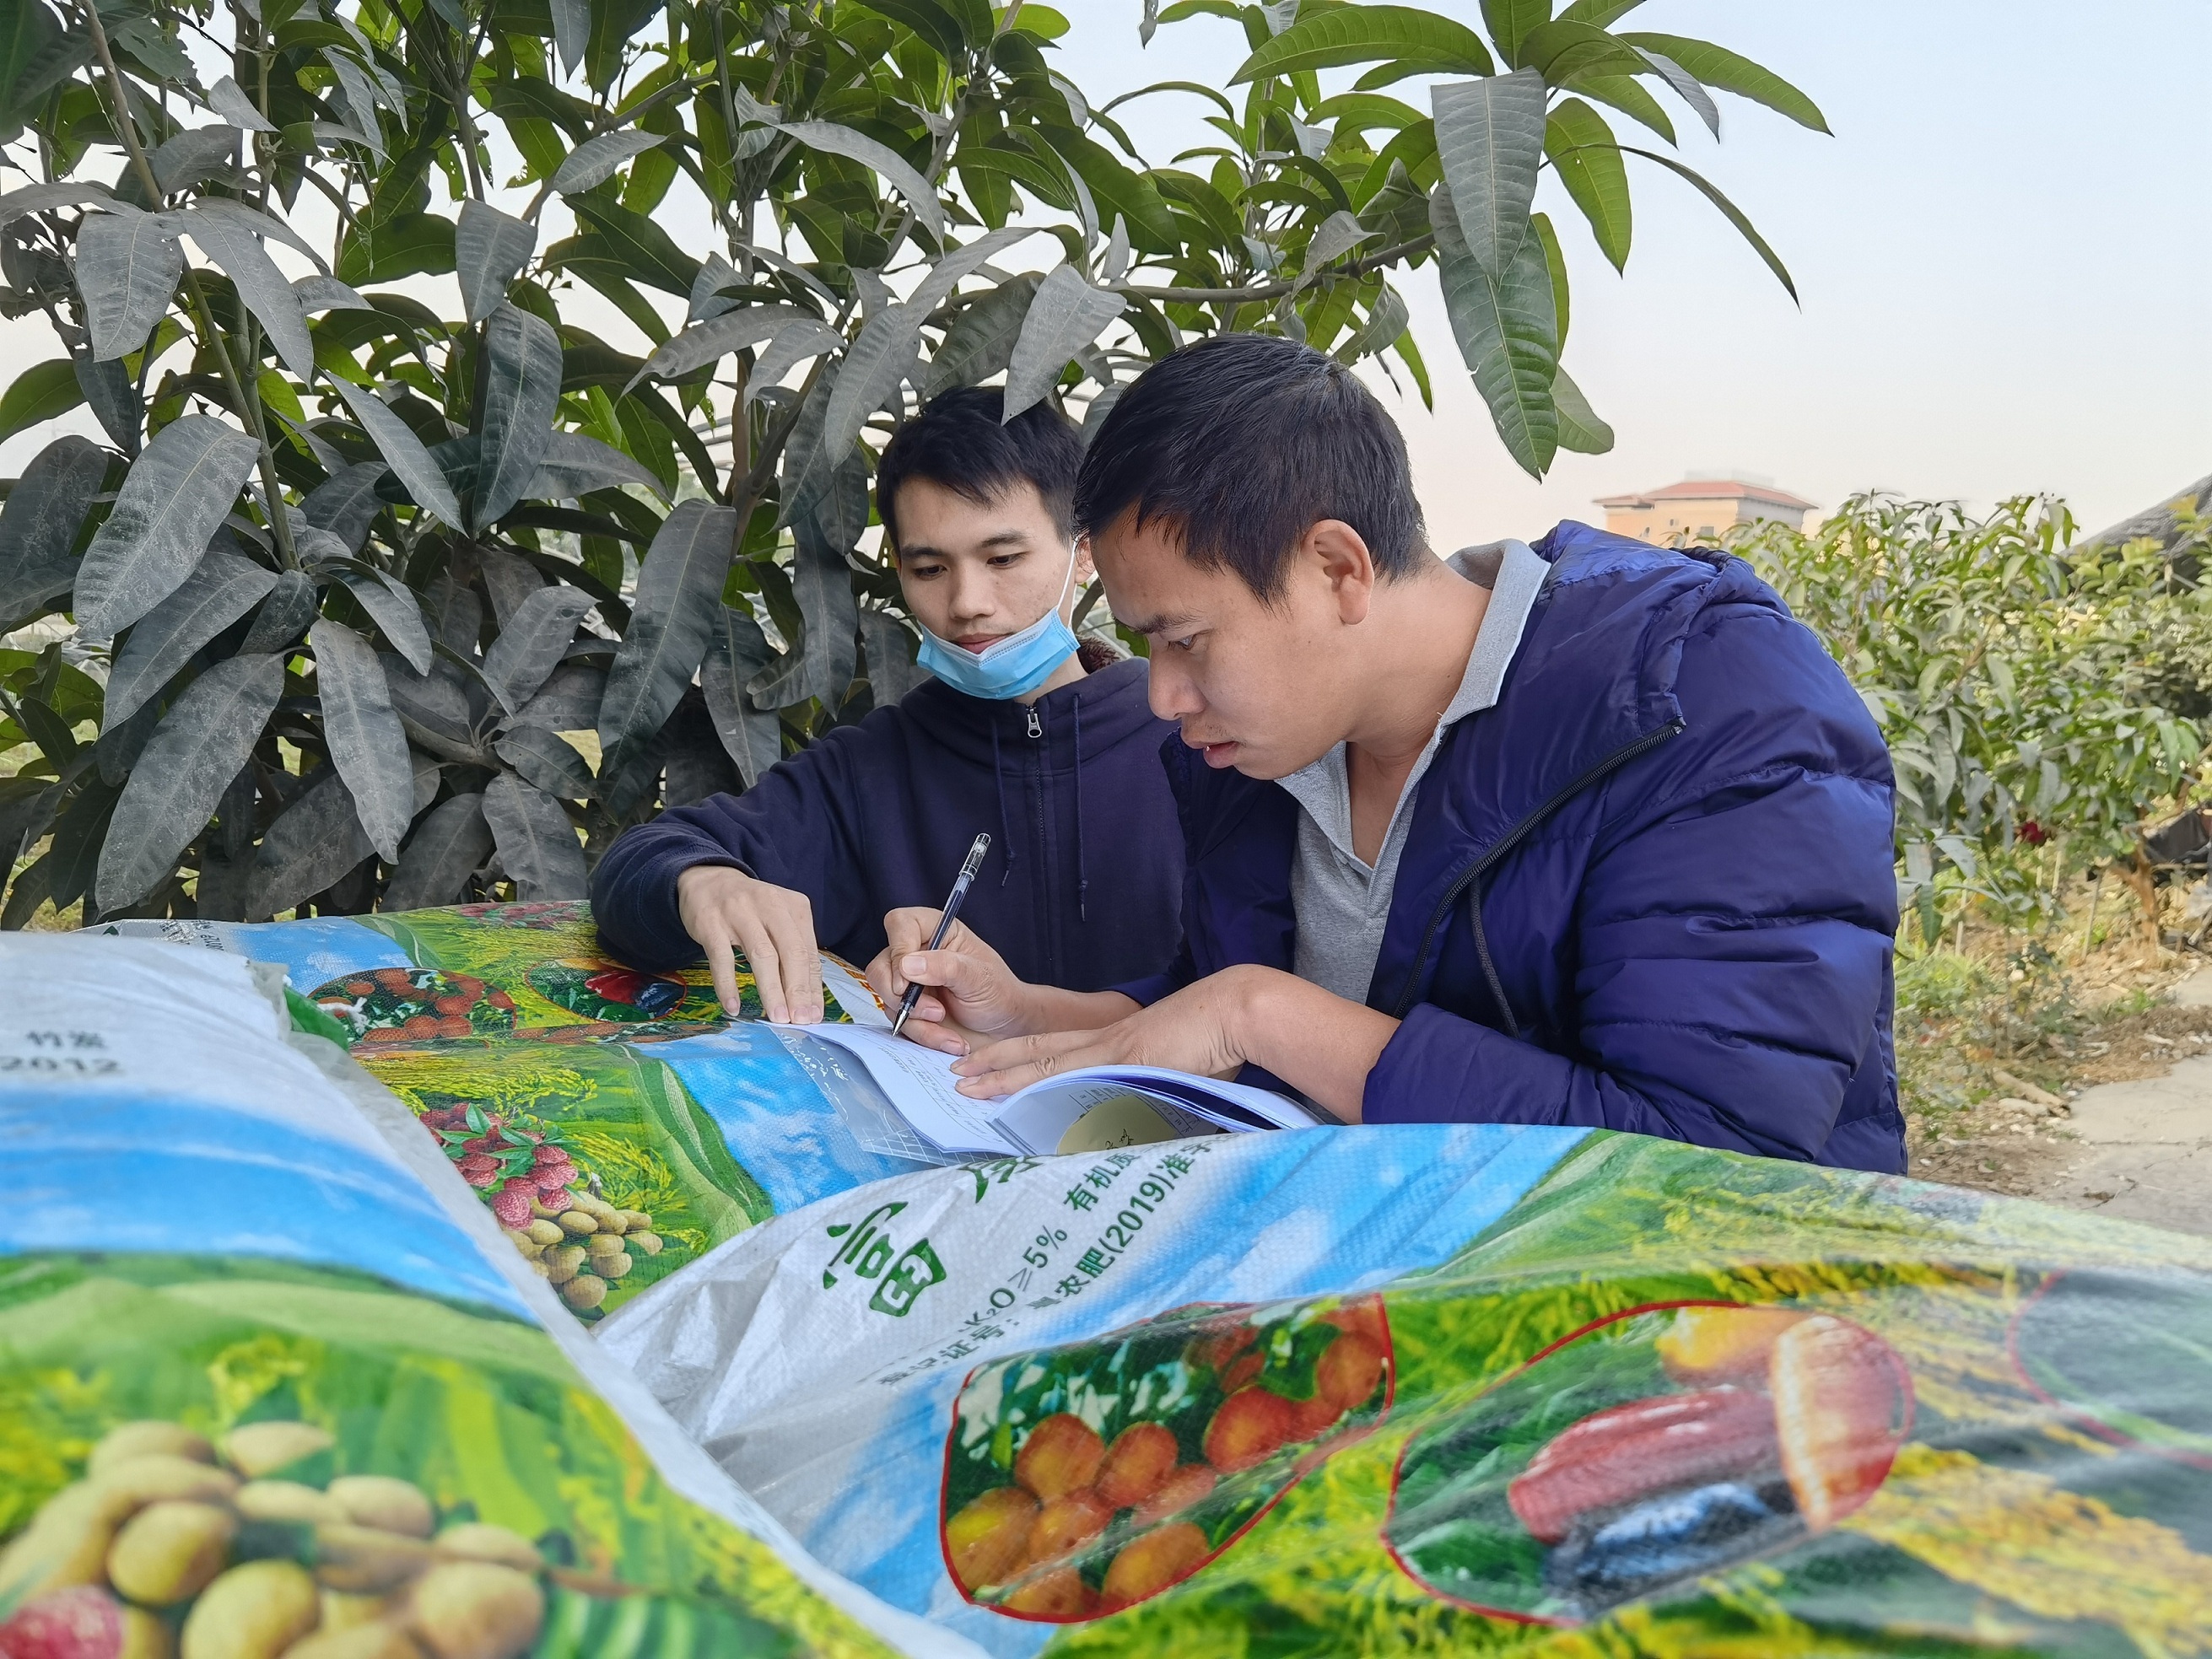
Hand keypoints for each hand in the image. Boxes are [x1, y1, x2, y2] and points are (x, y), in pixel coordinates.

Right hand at [676, 864, 822, 1023]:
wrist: (707, 881)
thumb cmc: (752, 909)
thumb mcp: (779, 919)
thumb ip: (793, 952)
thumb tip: (806, 998)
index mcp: (795, 907)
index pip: (808, 952)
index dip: (812, 986)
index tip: (814, 1015)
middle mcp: (771, 906)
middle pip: (790, 952)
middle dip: (797, 990)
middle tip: (800, 1020)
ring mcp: (740, 913)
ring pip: (761, 956)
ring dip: (771, 990)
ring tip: (778, 1017)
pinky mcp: (711, 923)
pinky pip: (722, 959)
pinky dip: (728, 985)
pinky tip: (734, 1007)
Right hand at [864, 908, 1034, 1055]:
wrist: (1006, 1029)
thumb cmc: (999, 993)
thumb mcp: (979, 976)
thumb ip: (946, 966)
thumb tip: (907, 965)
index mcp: (936, 931)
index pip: (900, 924)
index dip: (898, 948)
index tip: (908, 976)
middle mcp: (917, 955)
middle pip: (880, 966)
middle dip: (901, 995)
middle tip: (933, 1010)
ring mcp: (909, 985)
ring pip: (887, 1000)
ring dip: (916, 1019)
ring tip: (946, 1023)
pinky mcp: (909, 1012)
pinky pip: (899, 1024)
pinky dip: (923, 1035)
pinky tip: (949, 1039)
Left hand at [949, 968, 1257, 1097]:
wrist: (1238, 1010)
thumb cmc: (1219, 1040)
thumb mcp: (1180, 1072)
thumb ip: (1157, 1095)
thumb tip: (1146, 1124)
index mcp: (1117, 1044)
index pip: (1057, 1050)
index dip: (1019, 1058)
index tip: (989, 1067)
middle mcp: (1105, 1043)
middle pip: (1037, 1051)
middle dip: (995, 1064)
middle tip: (956, 1075)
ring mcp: (1111, 1050)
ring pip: (1043, 1062)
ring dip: (1002, 1074)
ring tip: (966, 1083)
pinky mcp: (1124, 1059)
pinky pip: (1072, 1075)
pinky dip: (1042, 1087)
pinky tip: (1015, 1098)